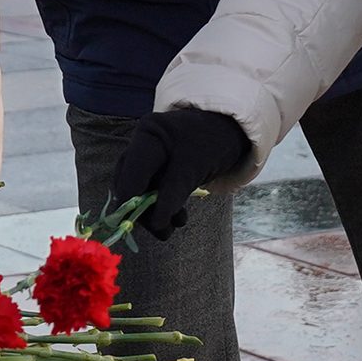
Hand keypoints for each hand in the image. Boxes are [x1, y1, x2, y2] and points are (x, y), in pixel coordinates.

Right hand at [108, 107, 250, 240]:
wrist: (230, 130)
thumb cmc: (213, 141)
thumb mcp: (194, 167)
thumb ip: (173, 194)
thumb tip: (156, 223)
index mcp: (148, 135)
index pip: (130, 173)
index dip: (130, 201)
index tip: (136, 225)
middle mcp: (142, 144)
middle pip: (131, 184)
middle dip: (144, 210)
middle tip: (163, 231)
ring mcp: (149, 156)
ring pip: (141, 190)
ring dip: (155, 211)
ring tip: (174, 226)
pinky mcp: (157, 168)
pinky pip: (153, 190)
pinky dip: (163, 205)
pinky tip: (177, 216)